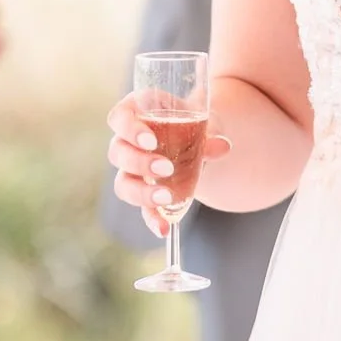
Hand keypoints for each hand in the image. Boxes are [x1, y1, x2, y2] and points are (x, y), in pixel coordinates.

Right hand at [107, 92, 232, 237]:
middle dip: (139, 162)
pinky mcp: (144, 191)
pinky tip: (163, 228)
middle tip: (166, 168)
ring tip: (167, 197)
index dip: (129, 129)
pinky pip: (140, 208)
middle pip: (118, 152)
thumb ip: (210, 133)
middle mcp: (127, 141)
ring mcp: (132, 169)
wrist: (200, 140)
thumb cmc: (194, 122)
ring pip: (123, 182)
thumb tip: (222, 146)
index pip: (119, 117)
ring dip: (142, 192)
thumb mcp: (205, 122)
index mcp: (137, 112)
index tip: (150, 141)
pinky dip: (151, 219)